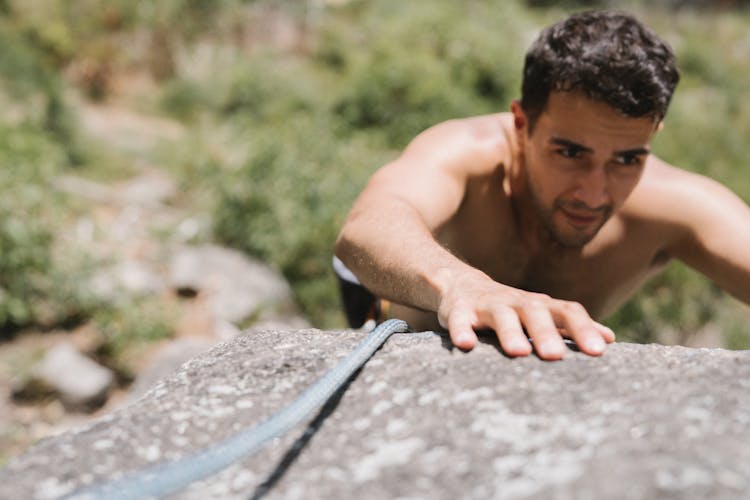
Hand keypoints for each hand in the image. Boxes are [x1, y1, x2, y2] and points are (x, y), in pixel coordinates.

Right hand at [436, 272, 614, 359]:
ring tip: (518, 353)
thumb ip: (570, 325)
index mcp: (539, 305)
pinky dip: (462, 330)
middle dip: (545, 332)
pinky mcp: (458, 310)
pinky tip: (465, 345)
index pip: (566, 311)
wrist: (460, 284)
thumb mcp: (540, 312)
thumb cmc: (509, 307)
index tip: (599, 351)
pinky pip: (459, 320)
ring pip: (500, 316)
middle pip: (534, 312)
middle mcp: (515, 302)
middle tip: (556, 356)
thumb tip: (609, 339)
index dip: (583, 329)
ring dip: (509, 332)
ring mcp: (487, 305)